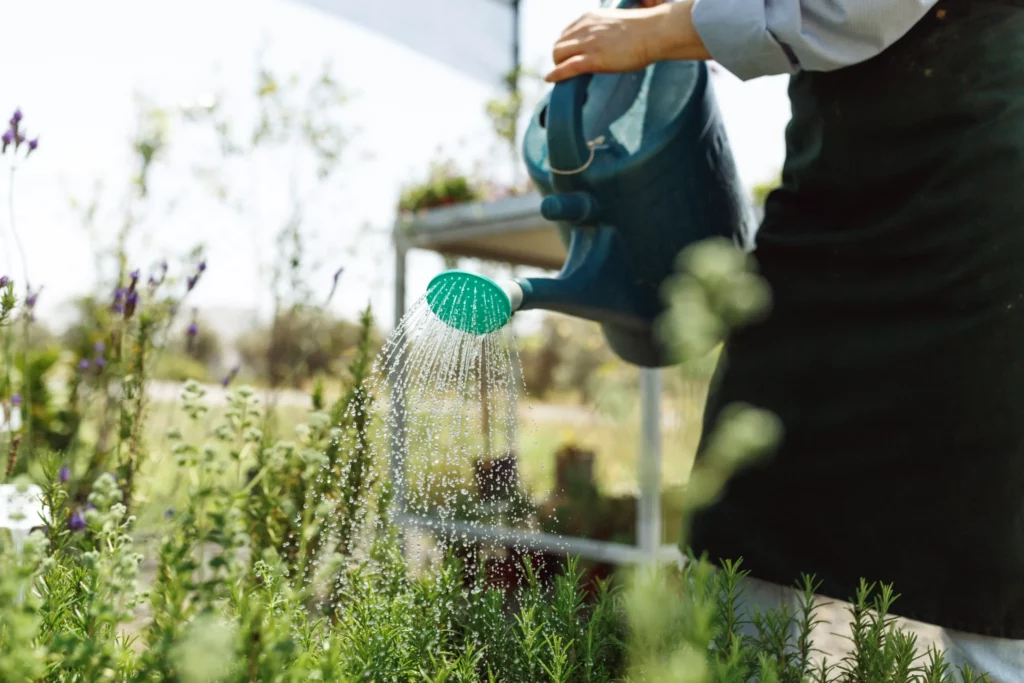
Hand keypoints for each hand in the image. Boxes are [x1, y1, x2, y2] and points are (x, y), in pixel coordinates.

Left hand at [545, 1, 707, 82]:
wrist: (654, 32)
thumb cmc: (645, 30)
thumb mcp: (618, 24)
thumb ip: (606, 32)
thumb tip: (608, 44)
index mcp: (590, 17)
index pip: (567, 32)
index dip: (566, 46)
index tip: (570, 55)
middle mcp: (585, 28)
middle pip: (559, 44)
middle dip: (559, 57)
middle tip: (566, 68)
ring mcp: (587, 43)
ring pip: (558, 55)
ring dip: (558, 66)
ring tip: (562, 77)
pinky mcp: (592, 59)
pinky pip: (566, 67)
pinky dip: (556, 75)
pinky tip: (551, 80)